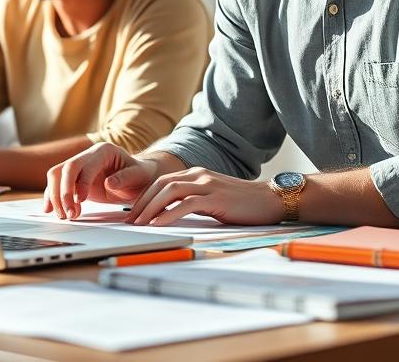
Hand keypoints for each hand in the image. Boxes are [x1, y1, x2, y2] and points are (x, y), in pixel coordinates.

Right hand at [43, 142, 159, 219]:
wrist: (139, 178)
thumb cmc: (140, 175)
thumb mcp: (138, 176)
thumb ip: (125, 178)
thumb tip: (109, 183)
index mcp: (103, 151)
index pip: (85, 165)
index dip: (80, 183)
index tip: (80, 201)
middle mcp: (88, 156)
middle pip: (65, 168)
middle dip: (63, 192)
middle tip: (69, 213)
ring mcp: (80, 167)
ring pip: (56, 176)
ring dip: (56, 196)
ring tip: (64, 215)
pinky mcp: (75, 180)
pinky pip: (57, 186)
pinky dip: (53, 197)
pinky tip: (52, 210)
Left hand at [125, 167, 283, 225]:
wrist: (271, 199)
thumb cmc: (242, 204)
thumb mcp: (212, 199)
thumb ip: (192, 202)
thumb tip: (169, 215)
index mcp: (196, 174)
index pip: (161, 182)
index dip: (143, 197)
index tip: (131, 213)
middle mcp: (198, 175)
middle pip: (160, 184)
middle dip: (141, 202)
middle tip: (128, 220)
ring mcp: (207, 184)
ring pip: (169, 191)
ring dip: (150, 207)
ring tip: (138, 223)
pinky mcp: (216, 197)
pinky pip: (186, 204)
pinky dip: (168, 214)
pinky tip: (158, 224)